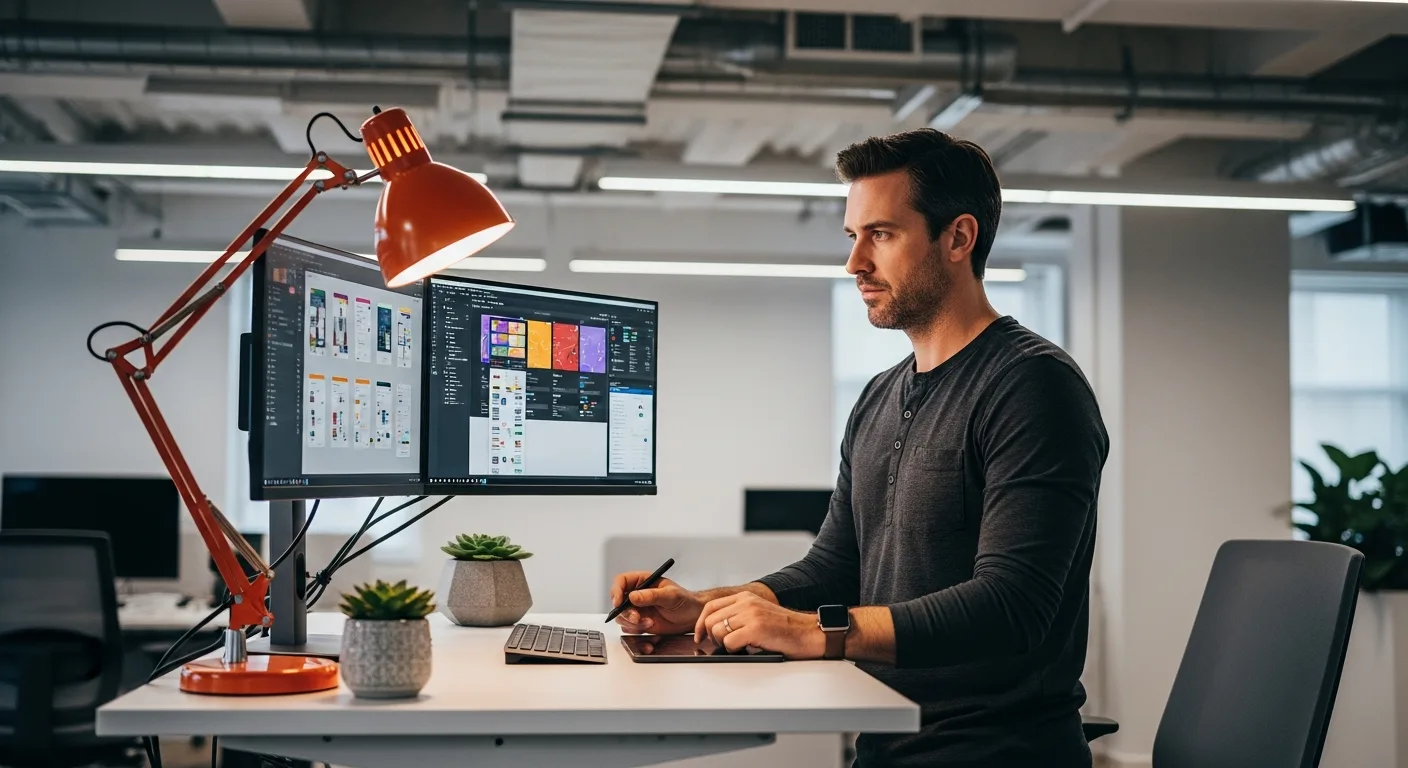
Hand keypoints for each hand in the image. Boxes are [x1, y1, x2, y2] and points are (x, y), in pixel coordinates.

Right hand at [610, 571, 703, 634]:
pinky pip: (631, 630)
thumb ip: (651, 595)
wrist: (692, 617)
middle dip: (626, 613)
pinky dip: (638, 634)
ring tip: (651, 623)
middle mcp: (637, 595)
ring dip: (633, 624)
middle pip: (618, 603)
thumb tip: (632, 596)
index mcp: (643, 581)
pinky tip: (651, 633)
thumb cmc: (684, 601)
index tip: (618, 603)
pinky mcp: (641, 623)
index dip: (616, 591)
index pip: (621, 581)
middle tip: (637, 619)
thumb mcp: (670, 596)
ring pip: (623, 618)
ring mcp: (638, 610)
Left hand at [694, 592, 825, 659]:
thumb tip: (715, 628)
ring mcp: (751, 615)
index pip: (710, 607)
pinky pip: (729, 643)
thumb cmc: (785, 629)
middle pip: (710, 619)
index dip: (700, 623)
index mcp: (745, 598)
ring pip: (717, 631)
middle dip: (711, 636)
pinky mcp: (756, 628)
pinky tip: (747, 648)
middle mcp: (746, 603)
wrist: (808, 633)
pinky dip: (733, 650)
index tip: (699, 636)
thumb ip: (739, 615)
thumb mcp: (759, 614)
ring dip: (723, 644)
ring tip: (738, 646)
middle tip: (722, 645)